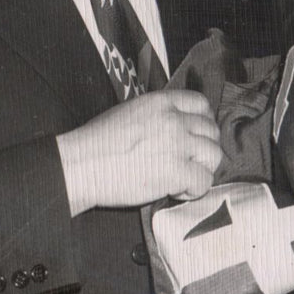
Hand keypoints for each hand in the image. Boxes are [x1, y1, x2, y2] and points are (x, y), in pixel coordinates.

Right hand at [57, 89, 223, 214]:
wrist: (80, 165)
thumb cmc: (97, 145)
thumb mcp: (130, 113)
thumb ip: (157, 117)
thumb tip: (177, 130)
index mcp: (160, 102)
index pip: (200, 104)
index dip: (203, 122)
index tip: (195, 137)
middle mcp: (172, 119)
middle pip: (211, 131)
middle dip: (203, 149)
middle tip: (189, 163)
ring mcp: (176, 144)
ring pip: (213, 155)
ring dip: (201, 169)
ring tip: (182, 178)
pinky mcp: (175, 170)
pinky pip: (204, 180)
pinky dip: (194, 190)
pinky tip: (176, 191)